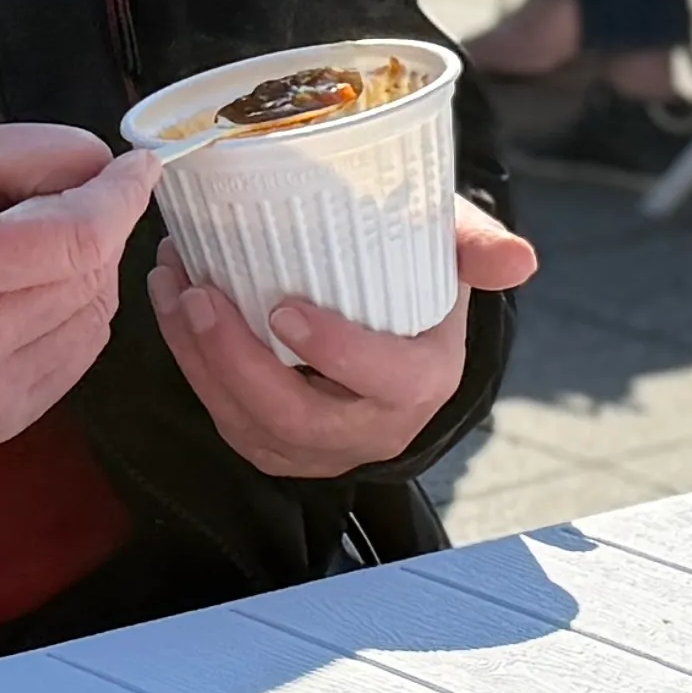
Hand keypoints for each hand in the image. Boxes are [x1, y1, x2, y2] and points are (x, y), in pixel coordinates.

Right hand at [0, 125, 158, 441]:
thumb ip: (32, 153)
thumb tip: (113, 168)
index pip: (76, 238)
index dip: (120, 198)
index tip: (138, 166)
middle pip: (91, 276)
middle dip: (94, 228)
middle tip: (48, 203)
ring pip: (95, 317)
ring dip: (85, 273)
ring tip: (25, 252)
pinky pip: (76, 355)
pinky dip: (71, 315)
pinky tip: (22, 295)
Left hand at [155, 198, 535, 475]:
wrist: (388, 314)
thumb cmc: (416, 275)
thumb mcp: (449, 252)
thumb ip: (476, 247)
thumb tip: (520, 260)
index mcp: (421, 380)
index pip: (386, 381)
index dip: (338, 353)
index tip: (285, 309)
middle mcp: (369, 427)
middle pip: (295, 415)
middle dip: (236, 360)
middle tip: (199, 293)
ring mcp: (315, 444)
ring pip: (245, 420)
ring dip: (197, 355)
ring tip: (173, 284)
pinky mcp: (270, 442)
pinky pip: (222, 414)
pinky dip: (189, 361)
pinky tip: (171, 303)